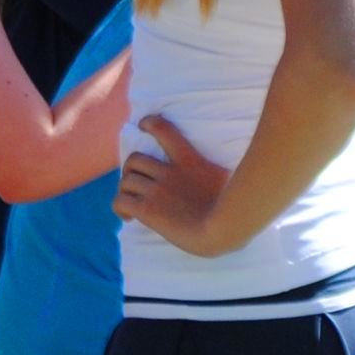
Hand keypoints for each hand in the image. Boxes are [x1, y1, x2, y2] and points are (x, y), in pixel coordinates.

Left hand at [114, 113, 233, 249]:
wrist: (224, 231)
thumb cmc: (235, 211)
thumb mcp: (230, 180)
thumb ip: (219, 172)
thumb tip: (234, 171)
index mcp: (190, 161)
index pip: (164, 130)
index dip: (150, 123)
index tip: (143, 124)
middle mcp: (170, 172)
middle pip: (134, 159)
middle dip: (130, 169)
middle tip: (135, 183)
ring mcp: (158, 190)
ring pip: (125, 181)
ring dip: (125, 191)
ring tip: (131, 202)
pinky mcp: (148, 210)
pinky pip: (120, 201)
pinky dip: (119, 208)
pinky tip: (128, 217)